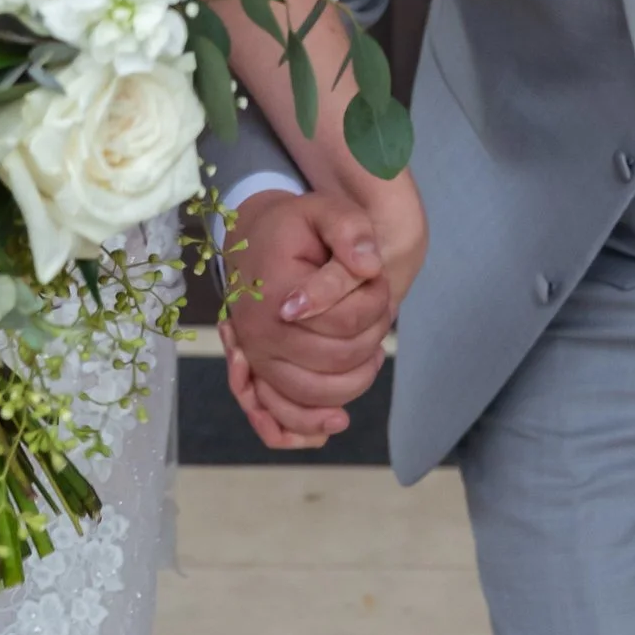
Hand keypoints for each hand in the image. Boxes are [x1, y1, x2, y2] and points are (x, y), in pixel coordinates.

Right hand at [220, 188, 397, 452]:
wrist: (254, 239)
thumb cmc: (296, 227)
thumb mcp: (326, 210)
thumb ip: (351, 230)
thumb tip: (369, 268)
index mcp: (276, 292)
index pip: (346, 321)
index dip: (377, 304)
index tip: (380, 282)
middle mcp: (259, 333)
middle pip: (336, 360)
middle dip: (371, 339)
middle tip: (379, 313)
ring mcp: (256, 357)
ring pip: (315, 394)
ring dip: (354, 381)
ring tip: (372, 354)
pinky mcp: (258, 372)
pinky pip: (281, 414)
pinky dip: (308, 423)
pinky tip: (335, 421)